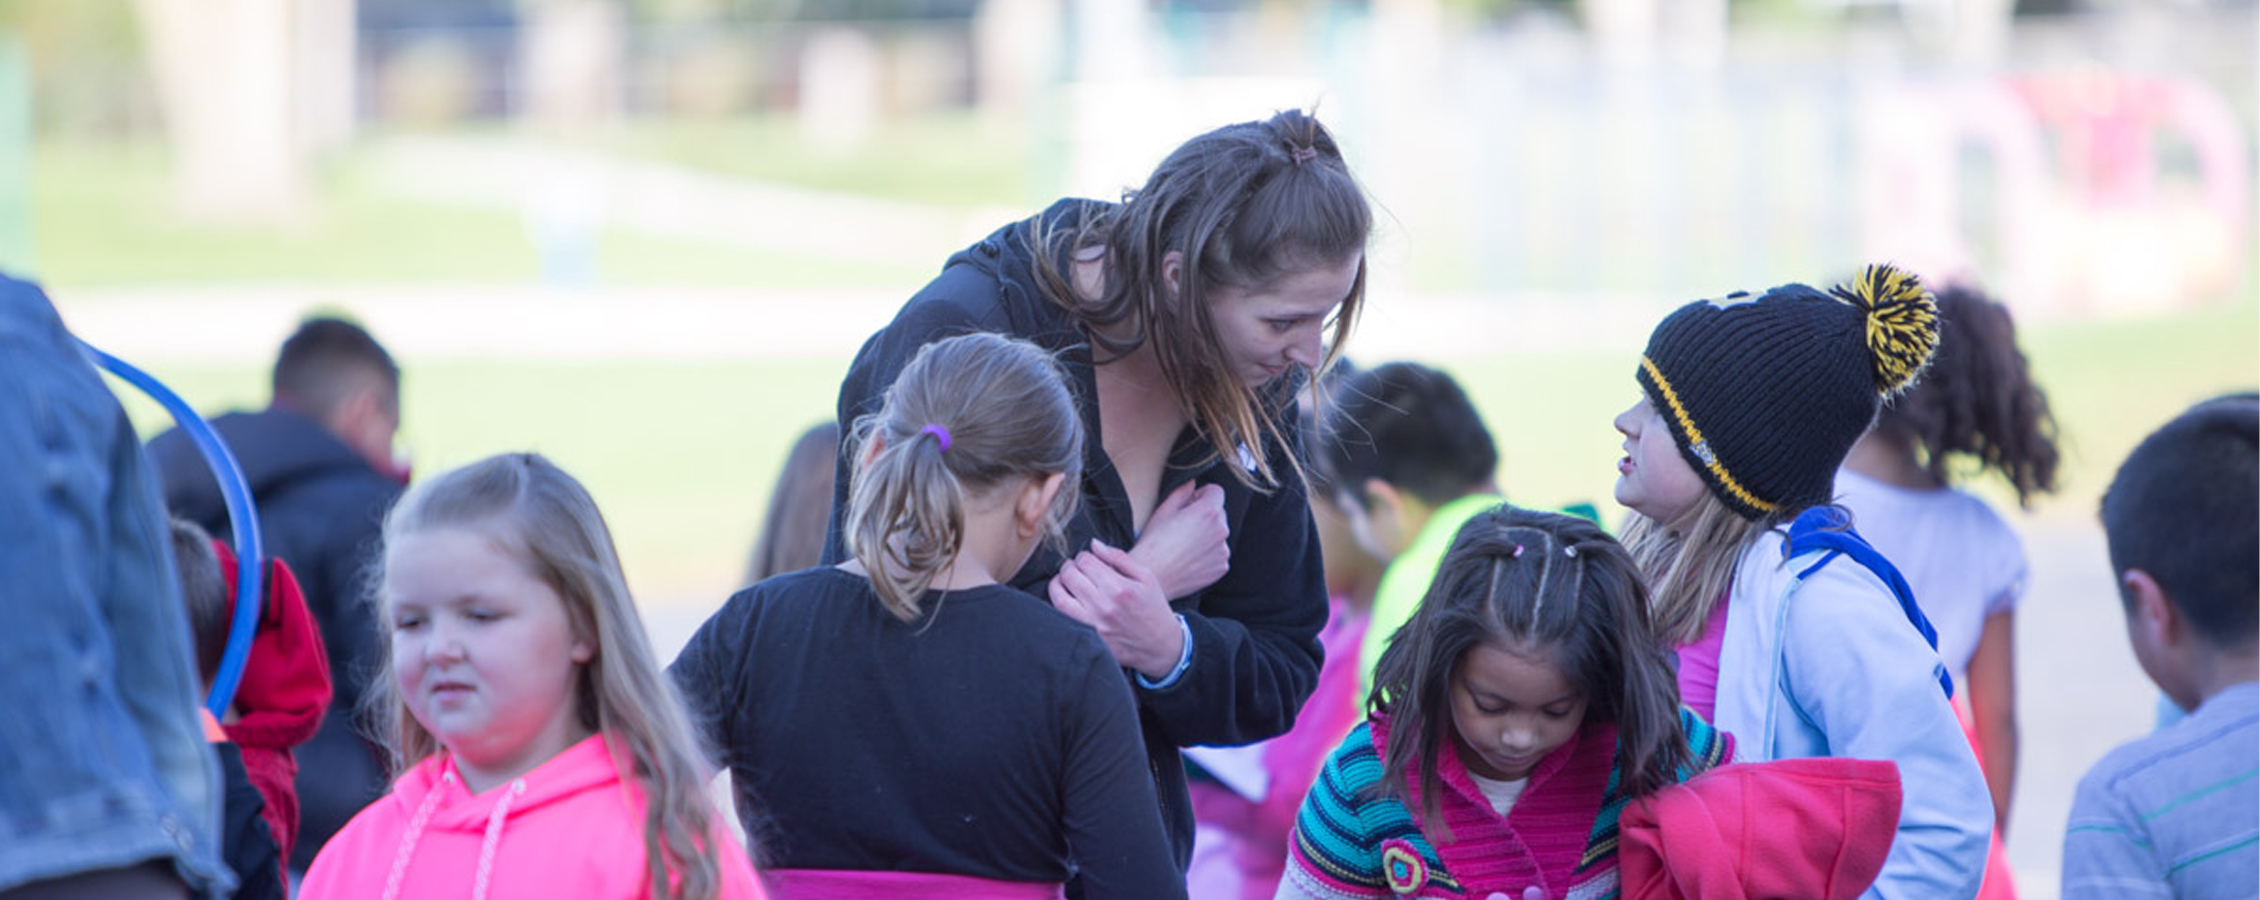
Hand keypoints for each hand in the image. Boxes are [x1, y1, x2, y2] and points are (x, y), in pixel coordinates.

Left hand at [1049, 540, 1186, 679]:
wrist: (1160, 646)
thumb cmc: (1154, 608)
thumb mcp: (1146, 577)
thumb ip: (1119, 558)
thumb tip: (1094, 544)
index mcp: (1119, 588)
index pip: (1085, 561)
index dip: (1084, 556)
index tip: (1088, 559)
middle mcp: (1104, 606)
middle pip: (1070, 575)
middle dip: (1070, 566)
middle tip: (1076, 567)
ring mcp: (1093, 625)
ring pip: (1059, 597)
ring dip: (1058, 583)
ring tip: (1065, 579)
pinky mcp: (1088, 638)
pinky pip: (1062, 617)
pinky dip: (1059, 602)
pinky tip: (1065, 596)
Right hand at [1129, 481, 1229, 599]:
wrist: (1152, 577)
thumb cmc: (1153, 543)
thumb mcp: (1163, 511)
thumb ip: (1181, 493)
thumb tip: (1192, 484)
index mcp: (1208, 511)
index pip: (1217, 491)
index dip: (1202, 494)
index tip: (1190, 504)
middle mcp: (1221, 530)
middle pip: (1219, 512)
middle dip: (1205, 514)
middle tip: (1183, 526)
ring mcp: (1223, 551)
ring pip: (1219, 534)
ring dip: (1207, 534)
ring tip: (1184, 545)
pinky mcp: (1221, 567)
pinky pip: (1218, 553)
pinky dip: (1208, 553)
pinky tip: (1189, 558)